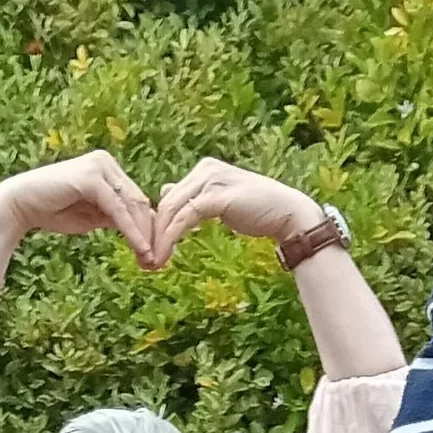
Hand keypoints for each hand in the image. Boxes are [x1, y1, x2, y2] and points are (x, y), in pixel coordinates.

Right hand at [0, 151, 157, 265]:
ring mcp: (100, 167)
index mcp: (108, 169)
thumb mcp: (92, 216)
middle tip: (157, 262)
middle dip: (150, 233)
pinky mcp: (93, 178)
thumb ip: (114, 217)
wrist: (20, 205)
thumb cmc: (53, 211)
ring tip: (151, 261)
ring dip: (144, 235)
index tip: (153, 254)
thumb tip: (141, 230)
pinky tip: (140, 249)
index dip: (147, 227)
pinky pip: (119, 209)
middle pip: (139, 201)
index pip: (136, 199)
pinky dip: (131, 231)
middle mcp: (106, 162)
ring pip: (132, 205)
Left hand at [151, 158, 320, 260]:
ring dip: (159, 239)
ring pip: (171, 210)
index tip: (151, 248)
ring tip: (153, 263)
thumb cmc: (257, 211)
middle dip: (153, 233)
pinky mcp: (215, 196)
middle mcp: (204, 169)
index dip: (158, 224)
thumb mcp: (220, 201)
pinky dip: (171, 238)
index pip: (170, 196)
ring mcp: (210, 180)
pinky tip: (165, 255)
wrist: (287, 213)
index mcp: (204, 169)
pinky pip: (184, 218)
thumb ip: (195, 198)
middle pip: (166, 202)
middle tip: (145, 260)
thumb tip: (166, 193)